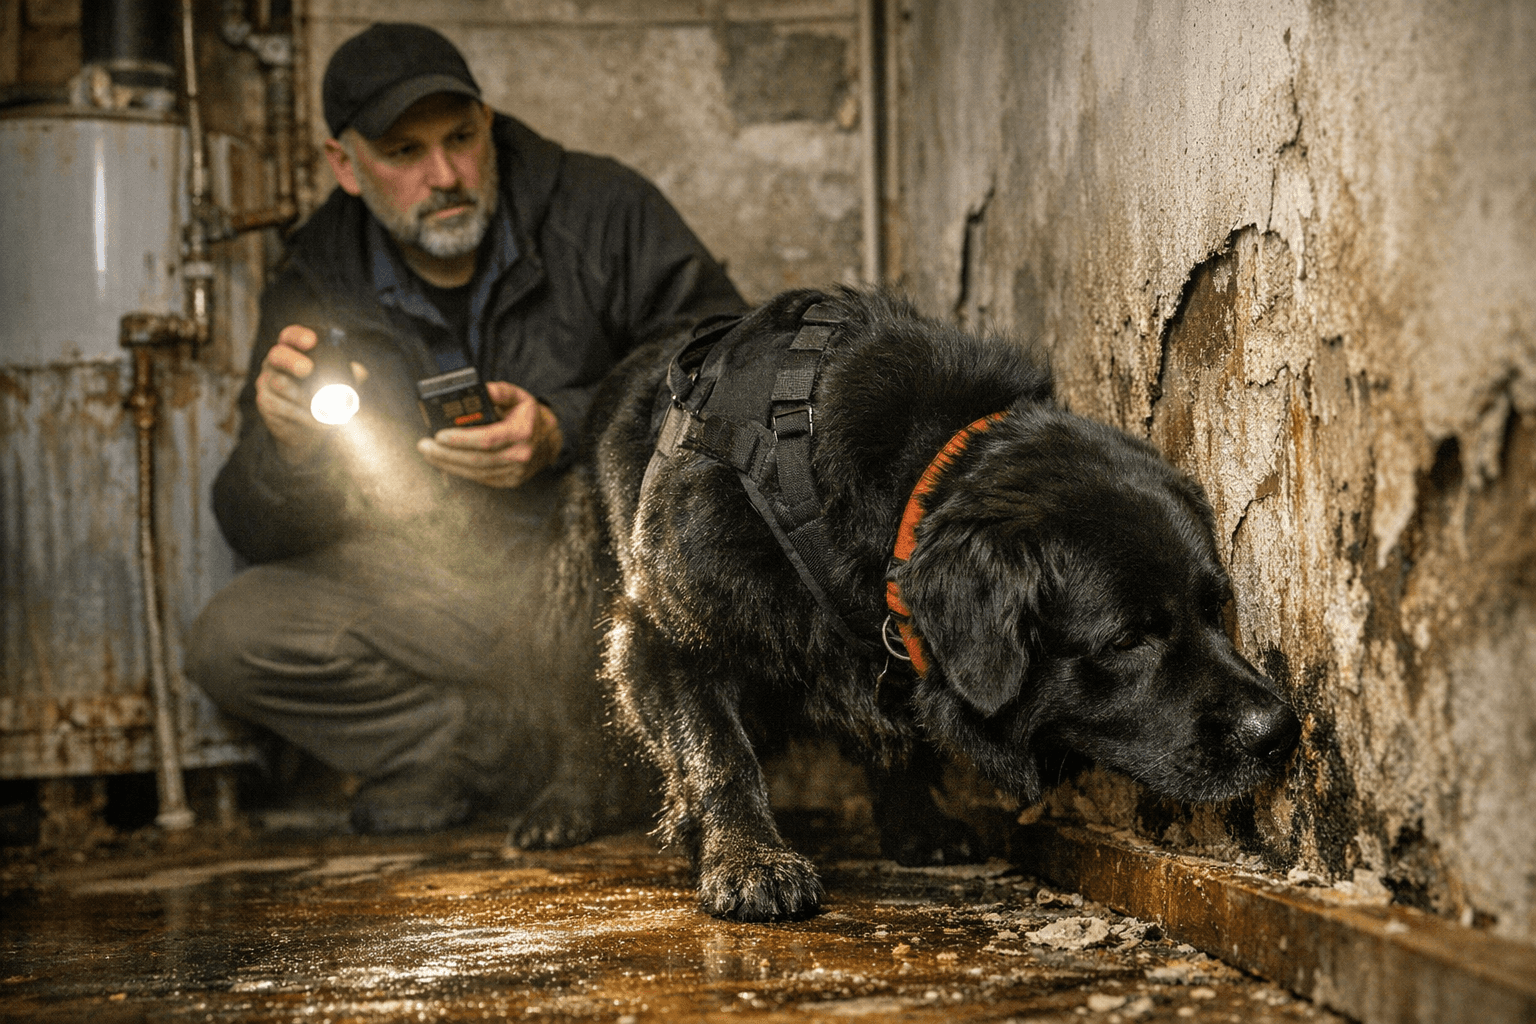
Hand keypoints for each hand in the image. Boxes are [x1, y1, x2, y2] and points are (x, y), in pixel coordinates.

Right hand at [255, 325, 336, 463]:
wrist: (306, 429)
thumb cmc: (323, 397)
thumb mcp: (337, 383)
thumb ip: (348, 374)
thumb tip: (360, 372)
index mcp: (292, 350)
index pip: (290, 336)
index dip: (298, 336)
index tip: (311, 340)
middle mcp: (275, 362)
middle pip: (278, 355)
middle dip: (292, 361)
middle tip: (307, 369)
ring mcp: (267, 381)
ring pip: (280, 383)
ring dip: (304, 395)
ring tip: (326, 406)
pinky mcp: (266, 402)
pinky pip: (282, 406)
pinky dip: (303, 414)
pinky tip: (320, 421)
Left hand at [416, 381, 563, 487]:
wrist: (548, 440)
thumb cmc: (528, 417)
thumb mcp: (519, 396)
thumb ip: (500, 391)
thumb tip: (482, 390)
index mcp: (523, 432)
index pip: (487, 439)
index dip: (461, 439)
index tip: (439, 435)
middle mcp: (520, 455)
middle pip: (477, 459)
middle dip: (446, 454)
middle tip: (424, 446)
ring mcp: (515, 472)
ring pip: (475, 472)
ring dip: (448, 464)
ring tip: (429, 454)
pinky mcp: (509, 481)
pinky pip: (480, 478)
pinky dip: (460, 471)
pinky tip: (445, 462)